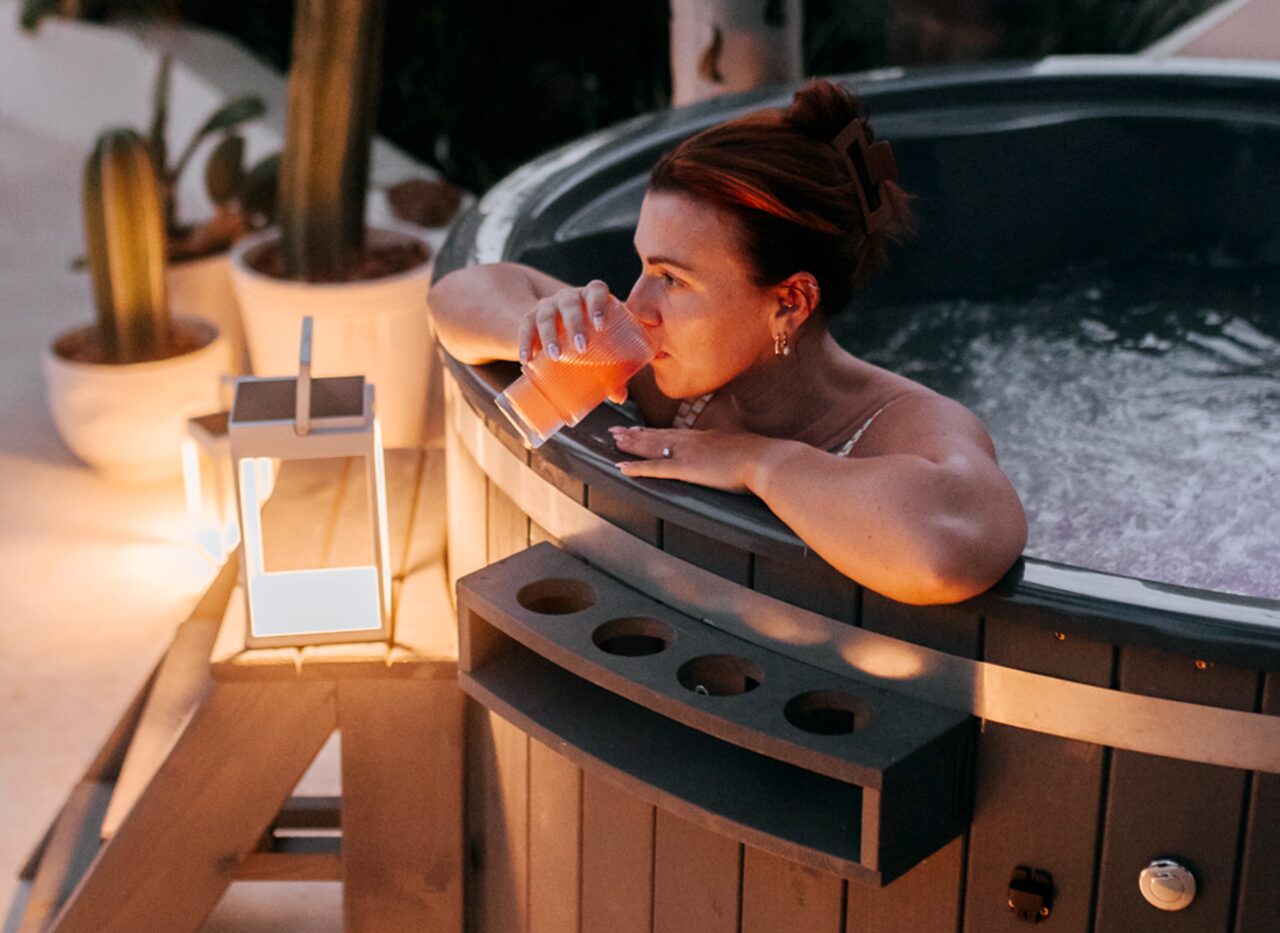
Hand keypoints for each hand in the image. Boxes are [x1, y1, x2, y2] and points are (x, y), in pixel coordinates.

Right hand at [516, 279, 628, 402]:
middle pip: (570, 303)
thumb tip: (619, 396)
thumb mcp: (600, 344)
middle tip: (581, 348)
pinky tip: (526, 361)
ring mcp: (547, 305)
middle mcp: (568, 297)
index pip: (596, 289)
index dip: (598, 304)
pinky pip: (525, 327)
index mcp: (590, 298)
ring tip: (555, 357)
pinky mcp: (529, 317)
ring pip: (546, 315)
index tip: (600, 326)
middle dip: (575, 324)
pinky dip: (525, 344)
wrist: (556, 326)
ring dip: (550, 336)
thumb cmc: (588, 337)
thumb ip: (613, 367)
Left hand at [609, 425, 779, 494]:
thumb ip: (734, 446)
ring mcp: (687, 453)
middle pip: (657, 436)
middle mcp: (692, 441)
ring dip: (630, 445)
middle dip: (634, 434)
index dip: (654, 431)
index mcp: (705, 436)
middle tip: (615, 431)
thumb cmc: (761, 457)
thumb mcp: (744, 446)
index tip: (639, 428)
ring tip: (614, 441)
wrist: (766, 460)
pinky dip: (636, 468)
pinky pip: (655, 468)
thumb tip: (738, 449)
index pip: (673, 432)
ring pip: (651, 447)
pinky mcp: (685, 469)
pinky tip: (621, 467)